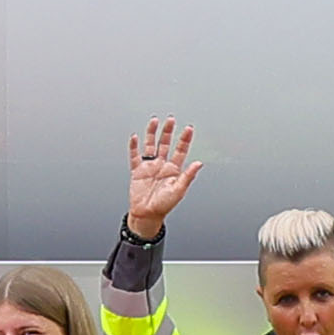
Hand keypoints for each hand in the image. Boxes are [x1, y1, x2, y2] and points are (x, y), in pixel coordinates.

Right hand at [126, 118, 201, 233]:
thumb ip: (188, 176)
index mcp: (174, 170)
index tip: (188, 128)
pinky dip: (134, 146)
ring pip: (151, 145)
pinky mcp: (137, 170)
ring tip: (155, 121)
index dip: (184, 139)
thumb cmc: (164, 205)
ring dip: (152, 133)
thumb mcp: (179, 190)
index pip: (181, 150)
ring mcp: (149, 166)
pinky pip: (135, 156)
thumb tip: (199, 163)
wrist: (146, 215)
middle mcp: (162, 165)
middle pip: (165, 143)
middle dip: (168, 131)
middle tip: (171, 119)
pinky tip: (135, 137)